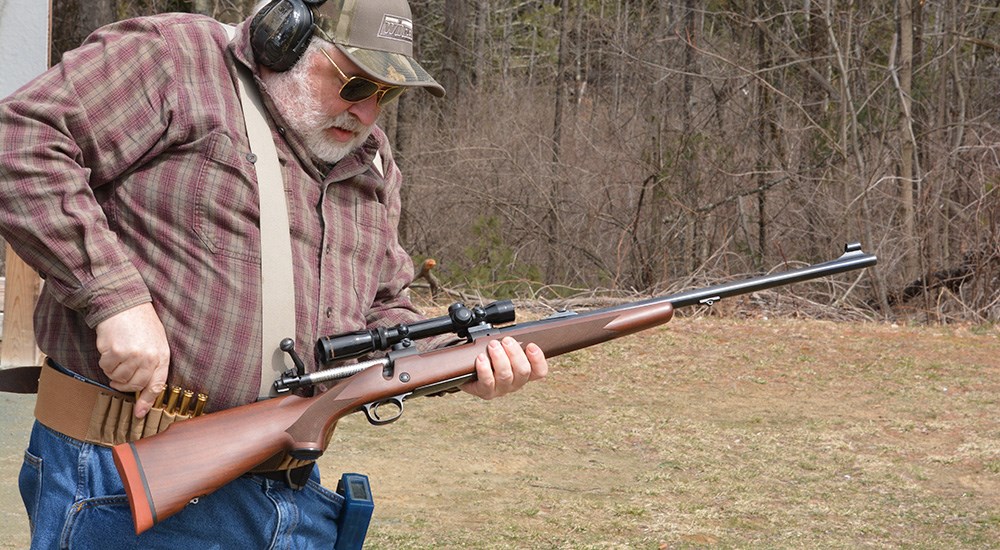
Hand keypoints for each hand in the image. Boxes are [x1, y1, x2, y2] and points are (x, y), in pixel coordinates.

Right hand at [95, 302, 169, 417]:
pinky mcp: (115, 352)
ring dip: (114, 371)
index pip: (157, 385)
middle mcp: (149, 358)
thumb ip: (153, 363)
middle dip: (125, 384)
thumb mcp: (156, 342)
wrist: (123, 304)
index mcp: (162, 355)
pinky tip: (110, 349)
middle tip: (120, 374)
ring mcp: (132, 355)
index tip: (139, 413)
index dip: (148, 401)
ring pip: (118, 378)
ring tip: (117, 354)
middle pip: (134, 385)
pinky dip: (105, 362)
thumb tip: (145, 388)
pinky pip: (106, 368)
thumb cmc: (140, 323)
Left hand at [461, 337, 547, 399]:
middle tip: (506, 341)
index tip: (530, 346)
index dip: (538, 359)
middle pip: (523, 371)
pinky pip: (487, 382)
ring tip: (493, 345)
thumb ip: (512, 344)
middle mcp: (514, 383)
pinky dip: (484, 369)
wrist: (468, 373)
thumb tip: (513, 335)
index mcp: (523, 373)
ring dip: (499, 358)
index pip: (539, 371)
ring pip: (506, 375)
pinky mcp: (485, 392)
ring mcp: (500, 389)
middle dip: (515, 353)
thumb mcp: (503, 351)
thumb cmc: (488, 359)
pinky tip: (481, 358)